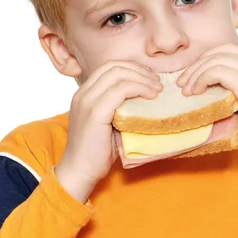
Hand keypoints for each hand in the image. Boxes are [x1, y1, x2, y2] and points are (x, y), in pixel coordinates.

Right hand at [55, 61, 161, 200]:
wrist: (79, 171)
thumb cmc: (95, 152)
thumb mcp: (106, 123)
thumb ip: (116, 108)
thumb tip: (142, 98)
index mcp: (83, 94)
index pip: (108, 67)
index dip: (131, 68)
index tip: (148, 78)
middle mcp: (83, 93)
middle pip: (114, 66)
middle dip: (139, 70)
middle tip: (156, 82)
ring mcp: (87, 101)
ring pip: (119, 75)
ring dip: (142, 78)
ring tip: (157, 89)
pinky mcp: (96, 112)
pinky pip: (121, 90)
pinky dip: (139, 88)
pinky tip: (151, 96)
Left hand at [177, 44, 237, 170]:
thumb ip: (230, 88)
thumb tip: (201, 85)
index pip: (226, 50)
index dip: (205, 59)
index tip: (191, 76)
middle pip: (219, 53)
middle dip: (196, 66)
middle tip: (182, 84)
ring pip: (217, 60)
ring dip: (196, 73)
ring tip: (186, 90)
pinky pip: (219, 72)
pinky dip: (203, 79)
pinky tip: (197, 92)